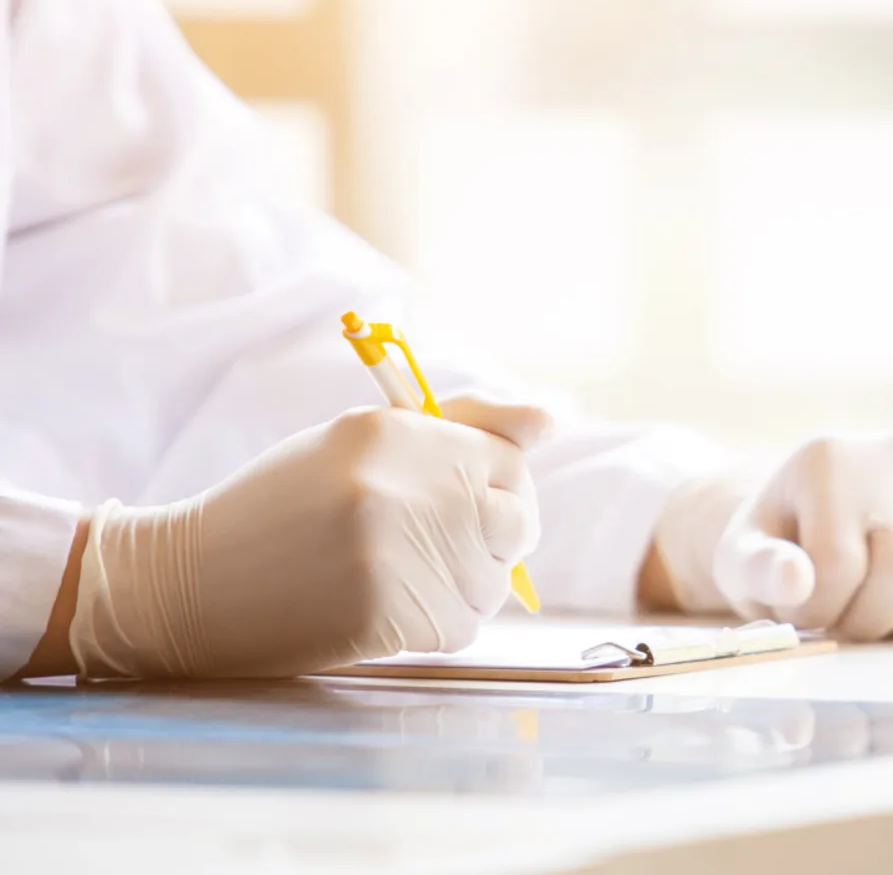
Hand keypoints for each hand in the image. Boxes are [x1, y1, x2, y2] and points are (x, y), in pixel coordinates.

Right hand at [68, 395, 552, 678]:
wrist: (186, 583)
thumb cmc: (283, 508)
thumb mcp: (359, 444)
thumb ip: (460, 427)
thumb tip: (556, 417)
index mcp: (393, 432)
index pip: (509, 459)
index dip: (497, 488)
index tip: (467, 503)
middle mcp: (402, 485)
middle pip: (516, 519)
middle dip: (496, 539)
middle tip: (441, 546)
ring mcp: (397, 552)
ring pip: (494, 581)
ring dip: (464, 586)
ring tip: (401, 577)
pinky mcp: (389, 614)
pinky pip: (462, 625)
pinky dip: (438, 624)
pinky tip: (387, 609)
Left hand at [652, 432, 892, 640]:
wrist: (816, 508)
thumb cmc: (778, 543)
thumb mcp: (742, 554)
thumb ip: (759, 569)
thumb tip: (796, 581)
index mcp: (825, 461)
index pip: (837, 563)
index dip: (819, 610)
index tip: (803, 610)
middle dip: (868, 621)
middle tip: (843, 620)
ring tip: (882, 613)